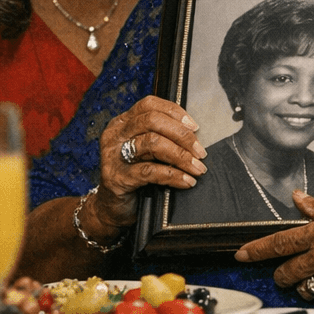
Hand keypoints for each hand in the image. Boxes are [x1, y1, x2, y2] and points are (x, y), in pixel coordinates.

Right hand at [90, 96, 205, 233]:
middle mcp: (115, 135)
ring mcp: (113, 155)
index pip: (149, 105)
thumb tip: (194, 135)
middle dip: (181, 135)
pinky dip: (173, 175)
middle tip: (200, 151)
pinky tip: (186, 181)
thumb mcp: (146, 151)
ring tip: (197, 168)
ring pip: (152, 143)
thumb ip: (160, 137)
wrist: (113, 209)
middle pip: (152, 121)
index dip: (174, 112)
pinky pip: (149, 171)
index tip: (194, 127)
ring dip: (180, 156)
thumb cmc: (134, 177)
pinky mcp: (117, 177)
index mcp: (122, 123)